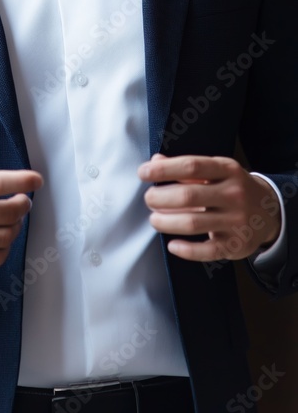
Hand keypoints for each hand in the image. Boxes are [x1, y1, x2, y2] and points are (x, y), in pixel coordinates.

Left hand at [137, 154, 280, 260]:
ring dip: (166, 222)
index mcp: (227, 170)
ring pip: (193, 223)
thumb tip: (155, 161)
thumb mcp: (216, 171)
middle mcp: (234, 194)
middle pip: (188, 195)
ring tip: (154, 220)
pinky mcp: (236, 245)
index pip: (191, 166)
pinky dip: (186, 250)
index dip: (163, 169)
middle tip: (148, 199)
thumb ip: (186, 168)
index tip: (143, 172)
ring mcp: (236, 221)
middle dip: (160, 198)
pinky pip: (206, 251)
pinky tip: (172, 245)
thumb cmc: (233, 187)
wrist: (269, 212)